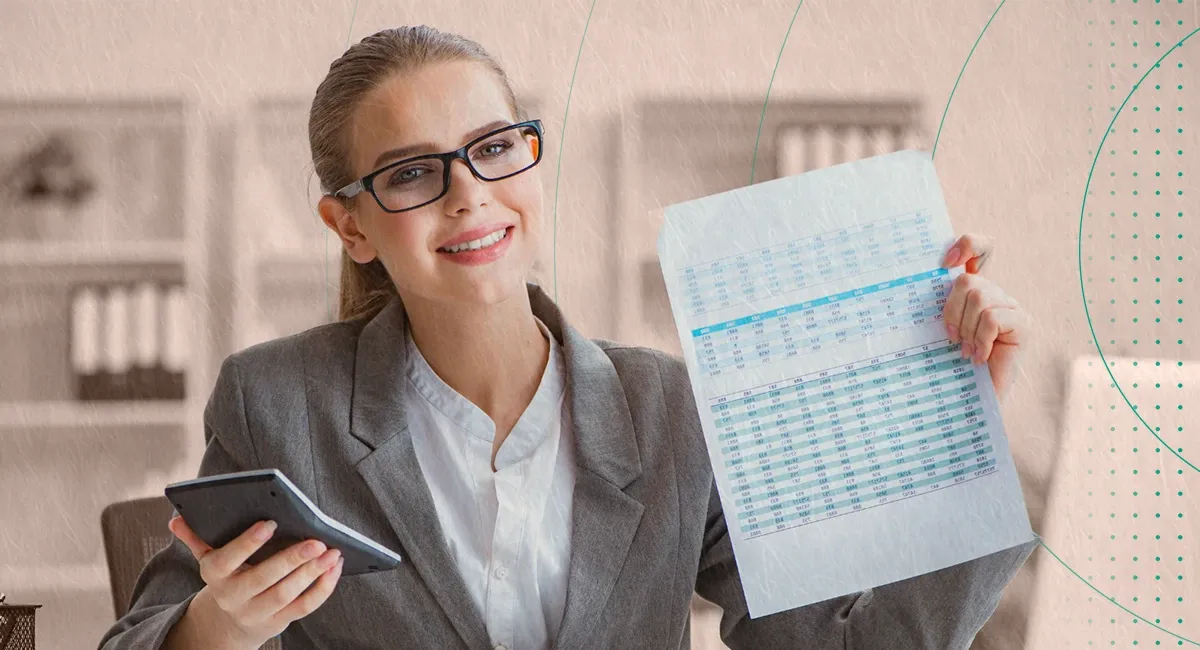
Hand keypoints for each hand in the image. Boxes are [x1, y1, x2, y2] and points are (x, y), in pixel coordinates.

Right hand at [166, 516, 343, 648]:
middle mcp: (233, 597)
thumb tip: (177, 517)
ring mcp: (256, 612)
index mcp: (215, 575)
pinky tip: (335, 568)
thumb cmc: (227, 576)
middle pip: (263, 579)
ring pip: (286, 595)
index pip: (226, 559)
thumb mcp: (209, 558)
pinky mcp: (278, 622)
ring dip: (312, 573)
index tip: (270, 522)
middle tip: (316, 540)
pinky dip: (323, 589)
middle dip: (291, 559)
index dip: (247, 543)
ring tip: (332, 551)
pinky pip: (303, 607)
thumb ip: (197, 538)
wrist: (229, 621)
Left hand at [940, 233, 1029, 400]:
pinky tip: (980, 356)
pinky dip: (981, 339)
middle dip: (952, 312)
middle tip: (953, 339)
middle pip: (967, 281)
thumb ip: (938, 305)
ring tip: (967, 350)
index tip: (945, 262)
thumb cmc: (952, 365)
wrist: (973, 398)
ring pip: (979, 298)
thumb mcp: (939, 329)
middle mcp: (995, 293)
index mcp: (975, 290)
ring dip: (967, 329)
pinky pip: (992, 318)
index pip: (980, 247)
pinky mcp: (1023, 322)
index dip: (968, 245)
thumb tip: (911, 282)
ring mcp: (1011, 306)